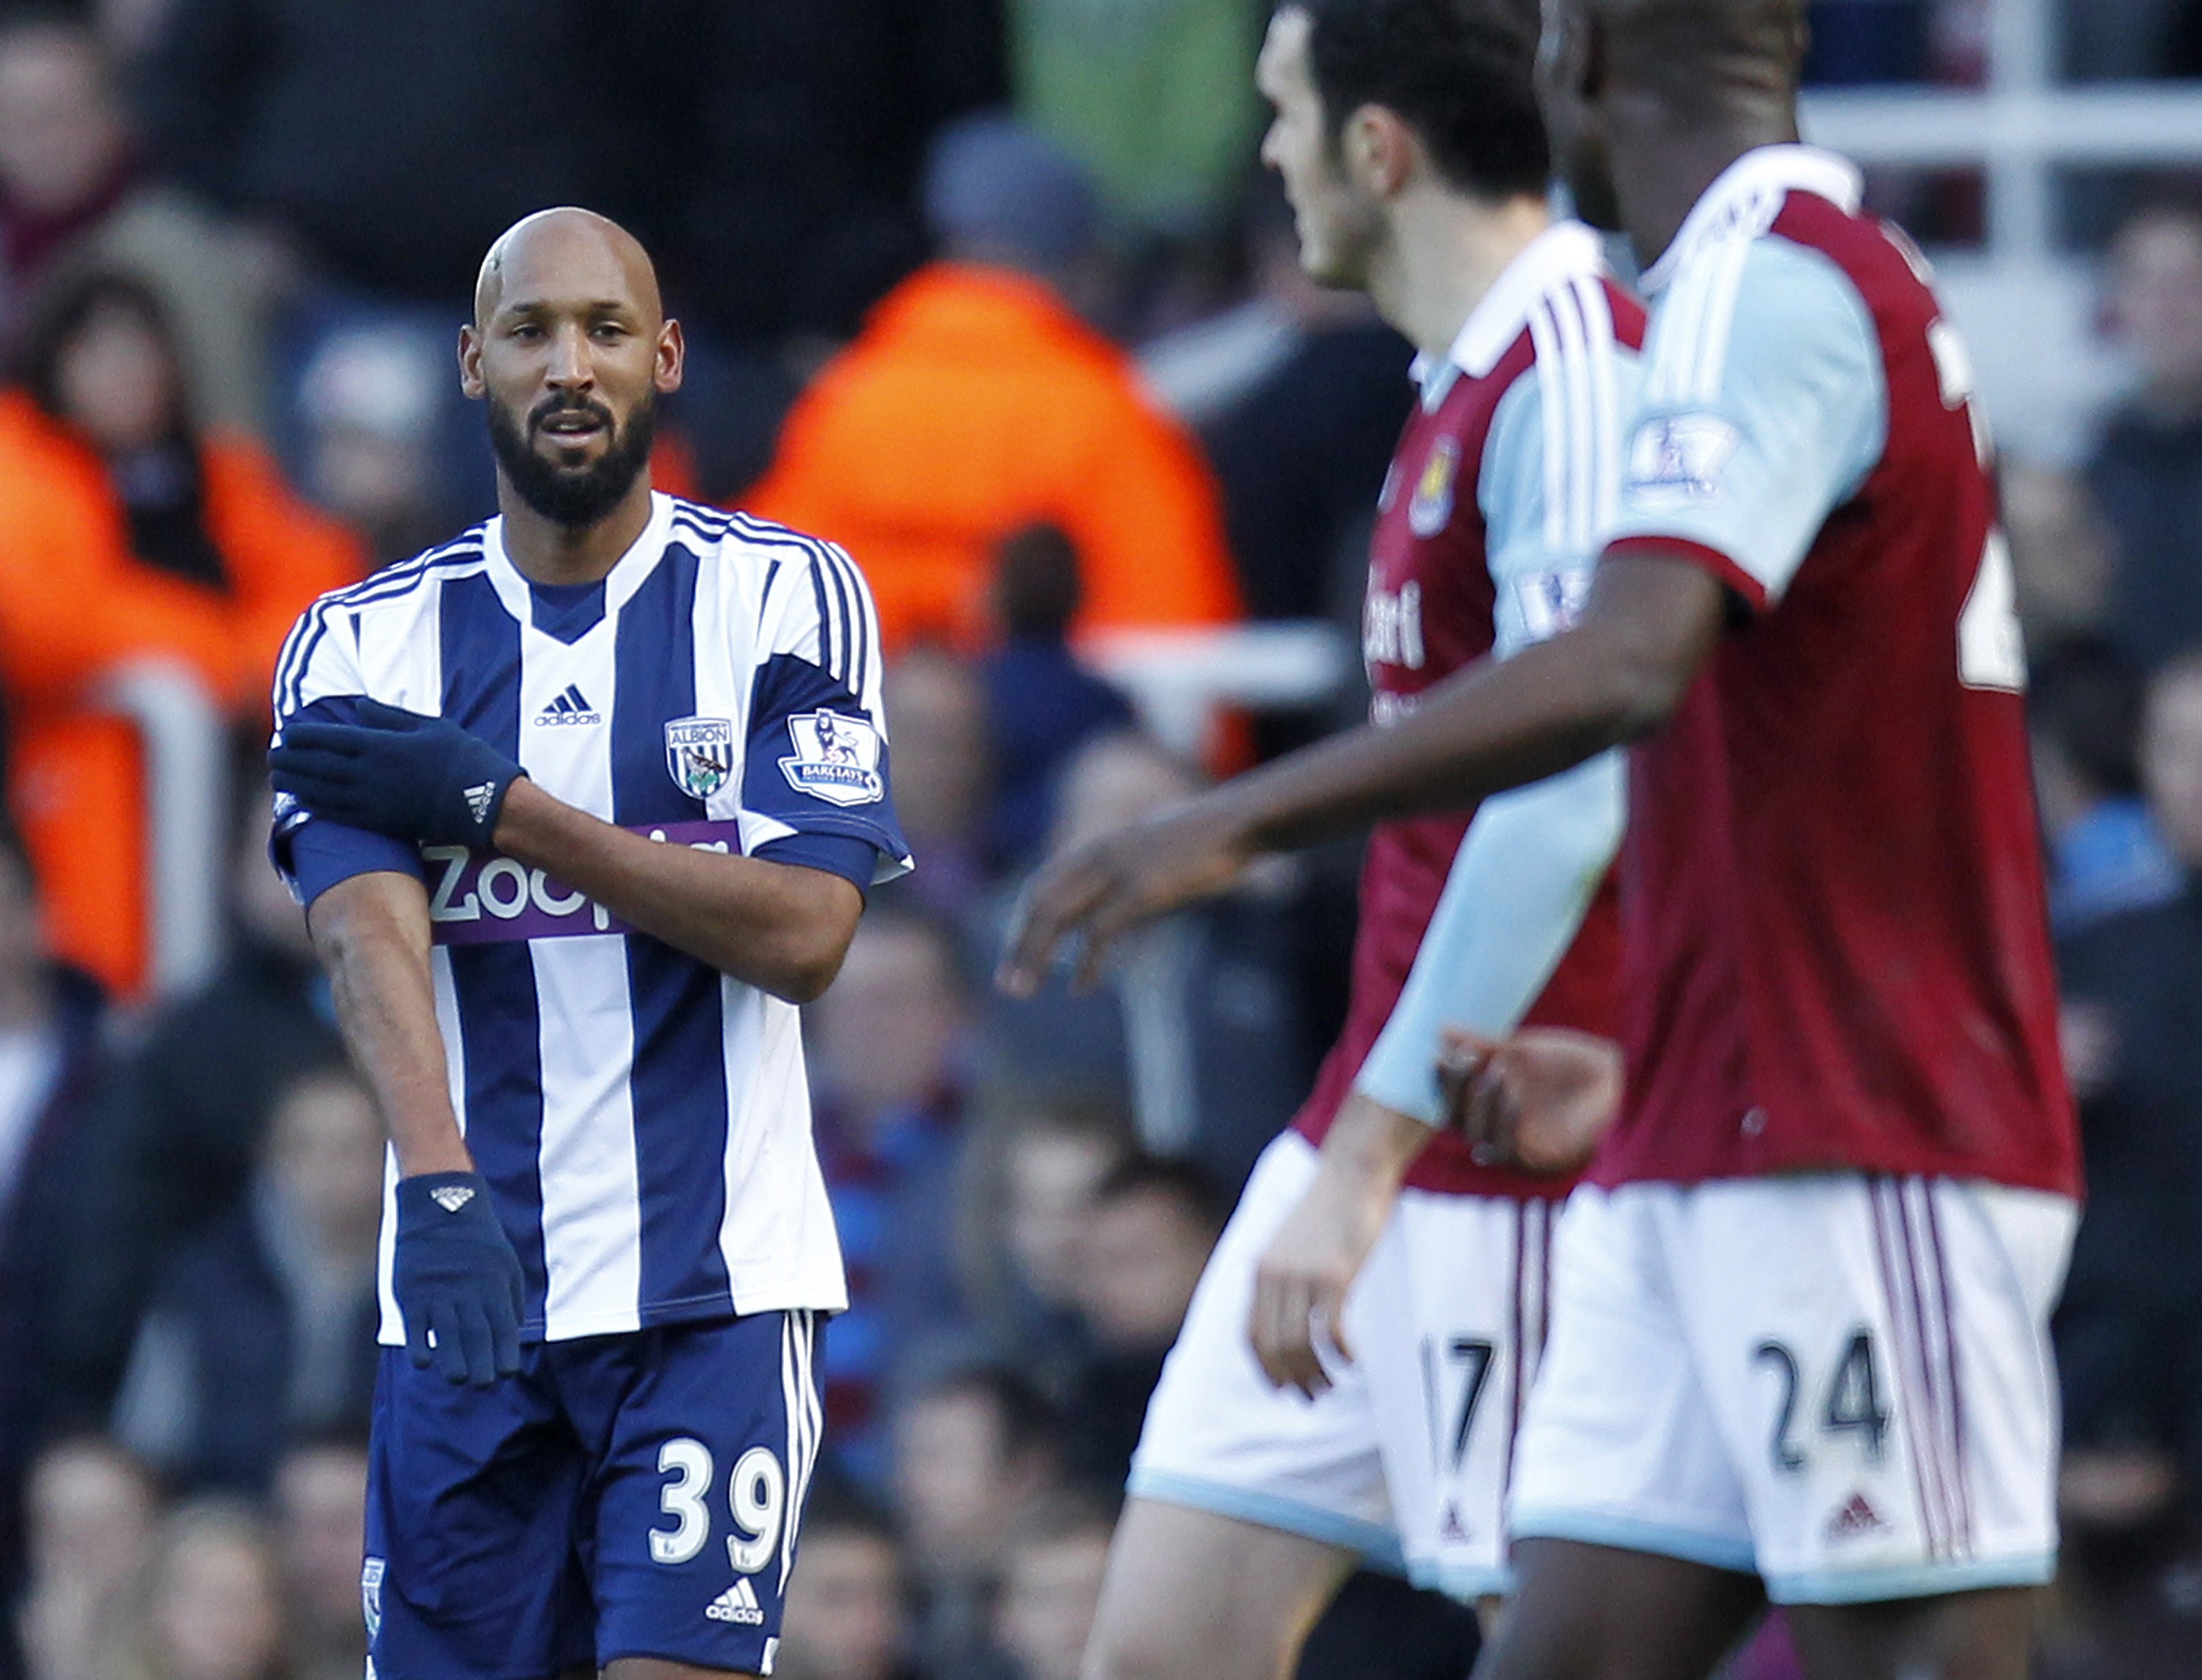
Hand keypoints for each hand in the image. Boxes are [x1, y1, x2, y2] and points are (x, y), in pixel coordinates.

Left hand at [271, 699, 524, 848]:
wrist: (485, 803)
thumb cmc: (463, 759)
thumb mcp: (431, 725)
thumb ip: (390, 717)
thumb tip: (359, 707)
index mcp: (381, 745)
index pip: (329, 738)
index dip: (303, 736)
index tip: (285, 732)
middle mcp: (370, 774)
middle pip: (317, 765)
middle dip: (291, 760)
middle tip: (274, 755)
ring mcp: (373, 801)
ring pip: (321, 791)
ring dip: (296, 783)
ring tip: (279, 777)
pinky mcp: (381, 822)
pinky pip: (338, 813)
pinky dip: (315, 806)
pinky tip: (303, 801)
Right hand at [391, 1172, 529, 1384]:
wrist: (439, 1206)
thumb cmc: (477, 1240)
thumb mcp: (505, 1263)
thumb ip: (510, 1298)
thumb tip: (515, 1333)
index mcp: (494, 1285)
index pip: (504, 1329)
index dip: (506, 1355)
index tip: (507, 1374)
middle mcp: (469, 1292)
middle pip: (477, 1337)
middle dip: (482, 1366)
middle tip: (483, 1385)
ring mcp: (439, 1293)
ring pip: (448, 1336)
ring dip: (452, 1363)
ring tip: (457, 1379)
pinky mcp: (412, 1293)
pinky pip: (416, 1327)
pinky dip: (420, 1347)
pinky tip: (425, 1362)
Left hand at [997, 801, 1253, 995]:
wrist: (1238, 823)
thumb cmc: (1202, 843)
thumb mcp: (1153, 854)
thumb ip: (1128, 876)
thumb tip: (1120, 907)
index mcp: (1097, 847)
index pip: (1042, 885)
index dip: (1024, 923)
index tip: (1016, 954)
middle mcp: (1097, 854)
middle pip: (1041, 902)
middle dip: (1019, 945)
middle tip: (1005, 985)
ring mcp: (1117, 869)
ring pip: (1057, 916)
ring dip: (1034, 956)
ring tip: (1022, 990)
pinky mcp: (1142, 888)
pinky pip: (1100, 931)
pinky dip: (1086, 963)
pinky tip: (1081, 988)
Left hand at [1248, 1155, 1393, 1398]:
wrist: (1351, 1170)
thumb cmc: (1328, 1209)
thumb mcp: (1292, 1243)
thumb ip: (1284, 1276)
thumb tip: (1288, 1316)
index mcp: (1261, 1269)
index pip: (1251, 1335)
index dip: (1265, 1369)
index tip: (1283, 1390)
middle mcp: (1275, 1275)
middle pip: (1274, 1347)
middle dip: (1292, 1380)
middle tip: (1314, 1397)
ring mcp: (1303, 1274)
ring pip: (1300, 1344)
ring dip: (1316, 1373)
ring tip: (1333, 1384)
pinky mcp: (1335, 1273)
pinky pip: (1332, 1329)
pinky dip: (1341, 1353)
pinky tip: (1354, 1361)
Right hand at [1440, 1027, 1622, 1175]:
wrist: (1605, 1075)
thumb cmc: (1561, 1062)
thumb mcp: (1519, 1050)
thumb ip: (1481, 1046)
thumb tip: (1441, 1029)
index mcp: (1486, 1103)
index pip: (1450, 1102)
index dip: (1441, 1083)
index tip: (1438, 1055)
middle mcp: (1495, 1127)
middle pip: (1458, 1123)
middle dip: (1456, 1092)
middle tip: (1464, 1060)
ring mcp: (1515, 1143)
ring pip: (1479, 1138)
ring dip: (1483, 1104)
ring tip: (1499, 1068)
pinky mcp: (1538, 1157)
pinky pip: (1508, 1151)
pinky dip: (1505, 1123)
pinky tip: (1513, 1097)